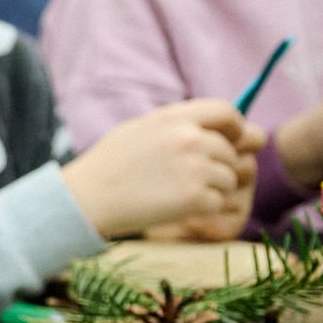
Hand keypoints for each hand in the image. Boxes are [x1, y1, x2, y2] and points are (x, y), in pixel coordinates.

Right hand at [64, 100, 262, 241]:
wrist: (86, 198)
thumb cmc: (109, 165)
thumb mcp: (141, 129)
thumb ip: (179, 125)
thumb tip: (221, 129)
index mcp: (174, 118)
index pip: (226, 112)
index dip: (236, 127)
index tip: (233, 139)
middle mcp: (189, 140)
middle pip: (229, 152)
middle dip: (217, 166)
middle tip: (190, 179)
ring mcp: (194, 170)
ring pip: (228, 179)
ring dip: (211, 189)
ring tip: (177, 193)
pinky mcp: (195, 199)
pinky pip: (218, 203)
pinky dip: (202, 209)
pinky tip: (176, 208)